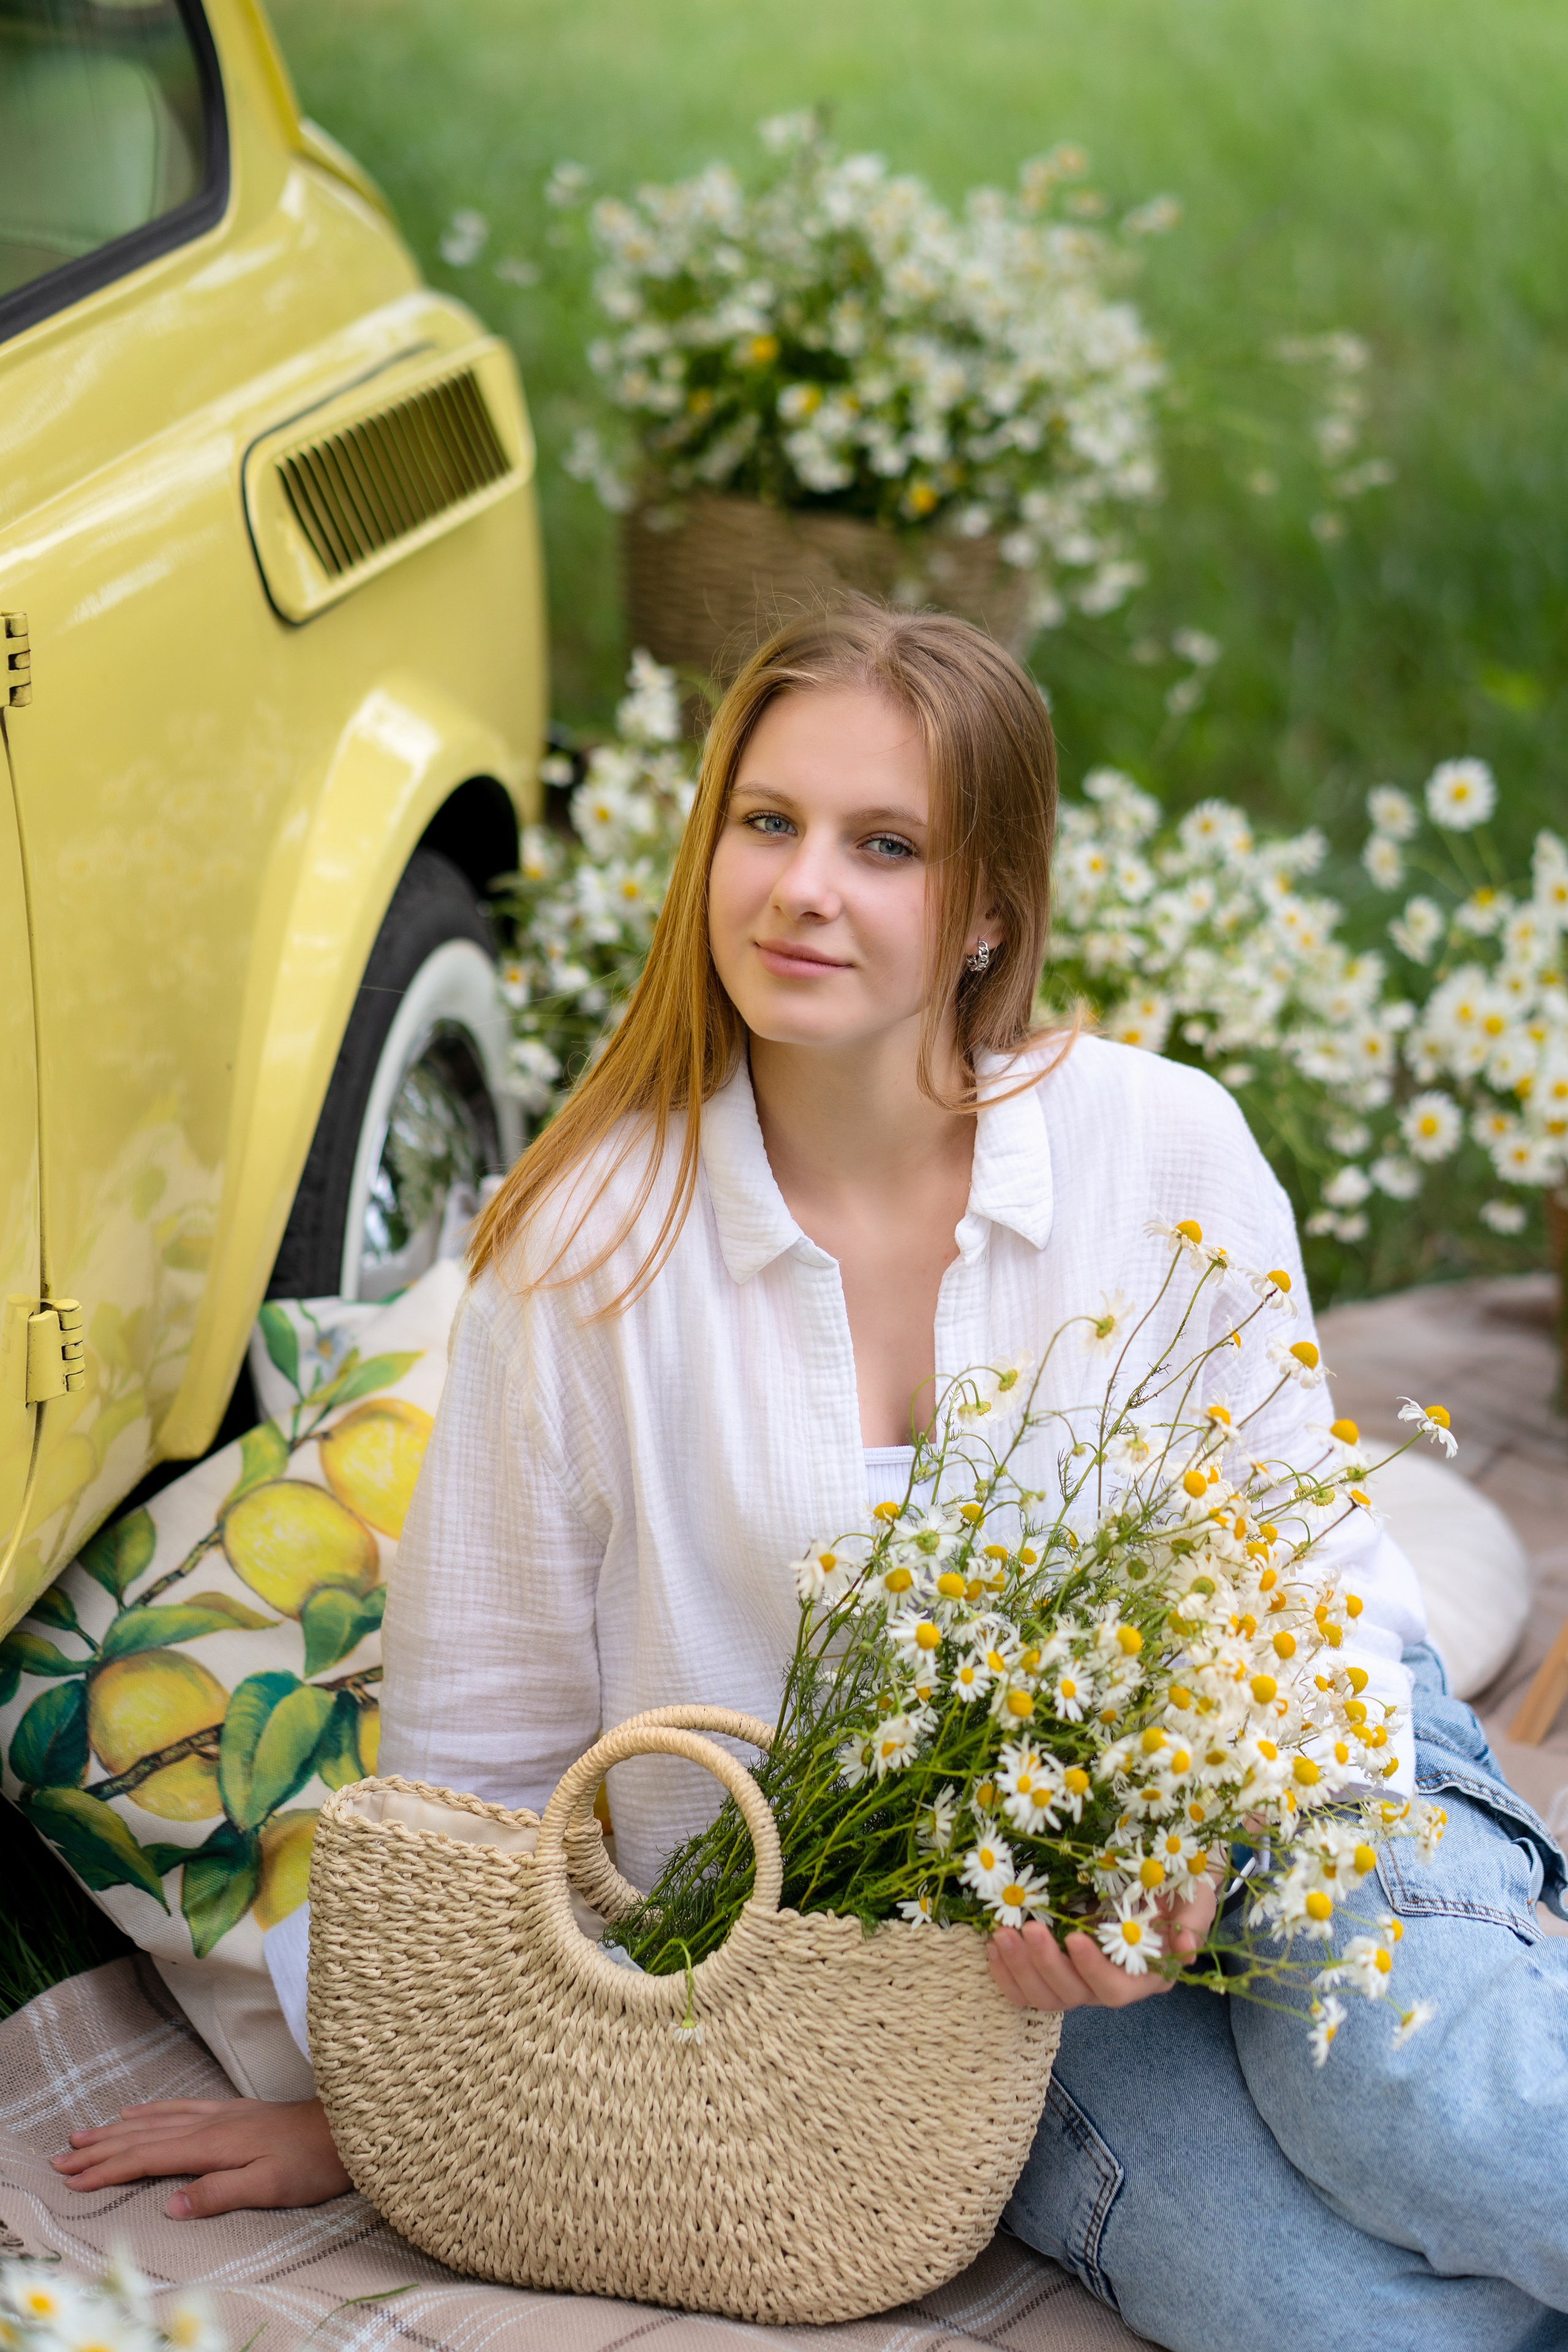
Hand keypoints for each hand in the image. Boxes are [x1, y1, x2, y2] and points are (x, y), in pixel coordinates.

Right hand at [52, 2095, 348, 2218]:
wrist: (351, 2126)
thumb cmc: (314, 2163)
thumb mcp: (270, 2187)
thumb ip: (218, 2194)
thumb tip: (169, 2204)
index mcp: (215, 2145)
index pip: (149, 2157)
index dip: (109, 2168)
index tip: (74, 2178)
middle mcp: (214, 2124)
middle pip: (145, 2135)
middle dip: (102, 2148)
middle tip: (62, 2157)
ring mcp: (224, 2114)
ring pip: (158, 2119)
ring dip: (119, 2128)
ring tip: (87, 2133)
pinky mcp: (237, 2112)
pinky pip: (180, 2108)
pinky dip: (152, 2110)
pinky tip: (140, 2111)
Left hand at [988, 1877, 1218, 2012]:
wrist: (1152, 1877)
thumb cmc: (1177, 1887)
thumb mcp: (1195, 1897)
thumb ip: (1193, 1921)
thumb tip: (1182, 1946)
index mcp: (1146, 1975)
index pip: (1116, 1988)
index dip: (1094, 1969)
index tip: (1076, 1936)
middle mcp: (1110, 1985)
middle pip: (1074, 1995)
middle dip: (1046, 1965)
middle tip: (1025, 1928)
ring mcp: (1080, 1981)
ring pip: (1045, 1995)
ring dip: (1019, 1968)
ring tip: (1001, 1934)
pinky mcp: (1055, 1970)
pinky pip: (1025, 1988)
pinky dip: (1005, 1973)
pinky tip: (991, 1945)